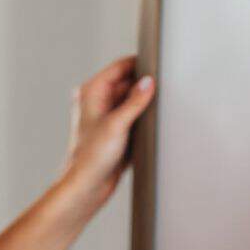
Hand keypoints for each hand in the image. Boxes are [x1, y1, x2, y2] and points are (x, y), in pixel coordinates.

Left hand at [58, 55, 156, 210]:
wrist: (87, 186)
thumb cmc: (91, 157)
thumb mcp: (117, 125)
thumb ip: (135, 101)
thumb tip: (148, 82)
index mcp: (91, 92)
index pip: (119, 67)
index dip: (138, 63)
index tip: (156, 64)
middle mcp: (97, 101)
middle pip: (127, 82)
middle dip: (144, 85)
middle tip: (162, 89)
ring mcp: (106, 116)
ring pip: (132, 100)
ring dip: (144, 103)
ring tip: (156, 109)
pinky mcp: (115, 130)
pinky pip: (133, 116)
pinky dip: (142, 117)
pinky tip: (151, 124)